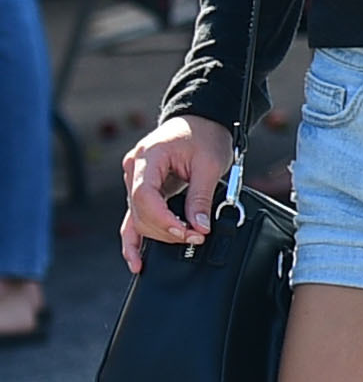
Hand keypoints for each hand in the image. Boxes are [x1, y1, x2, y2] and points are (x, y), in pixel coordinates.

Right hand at [119, 113, 235, 273]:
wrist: (201, 120)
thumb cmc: (204, 135)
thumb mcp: (210, 163)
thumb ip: (201, 196)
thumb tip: (199, 227)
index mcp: (148, 157)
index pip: (144, 196)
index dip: (163, 220)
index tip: (186, 232)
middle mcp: (134, 169)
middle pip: (140, 212)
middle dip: (167, 229)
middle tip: (197, 235)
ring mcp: (135, 180)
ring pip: (138, 218)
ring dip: (160, 233)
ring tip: (186, 239)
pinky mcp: (142, 189)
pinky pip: (133, 217)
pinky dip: (135, 239)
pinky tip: (136, 261)